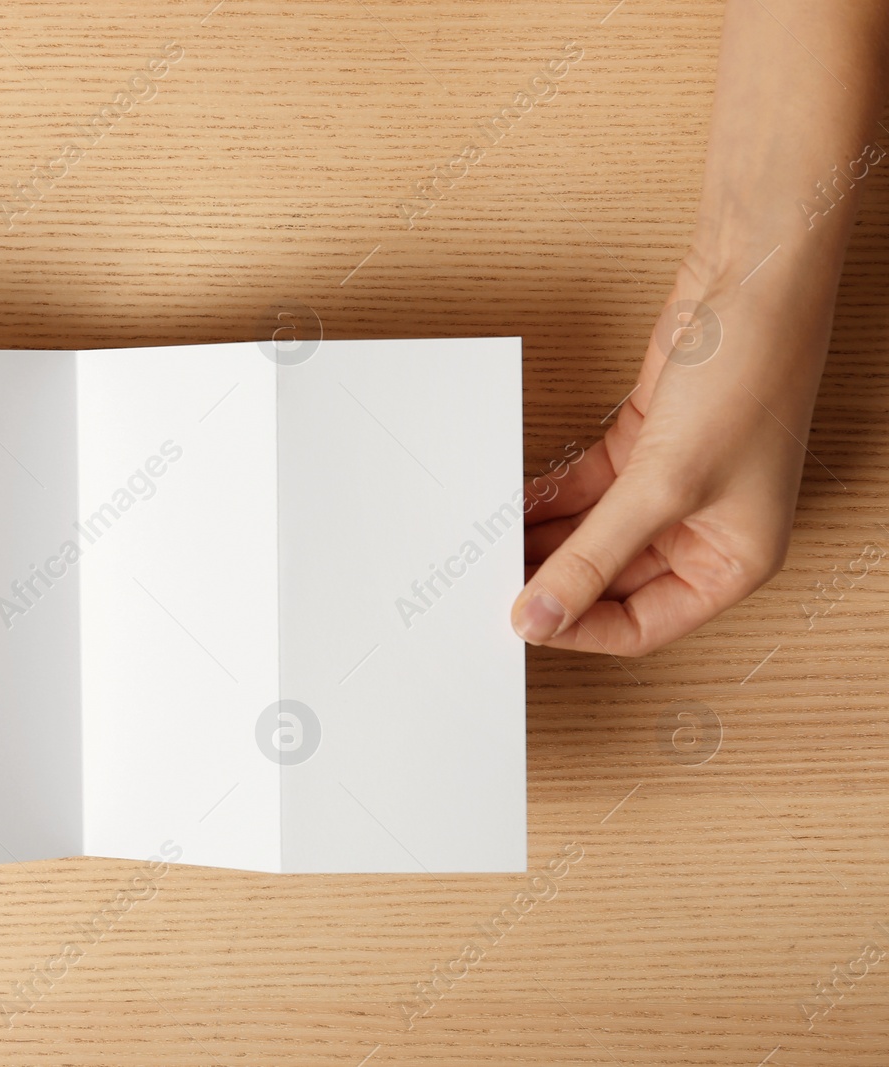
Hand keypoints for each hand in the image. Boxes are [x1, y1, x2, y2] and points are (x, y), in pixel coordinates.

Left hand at [511, 251, 834, 655]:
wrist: (750, 283)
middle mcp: (704, 533)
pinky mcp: (643, 449)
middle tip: (490, 584)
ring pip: (591, 535)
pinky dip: (546, 499)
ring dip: (541, 540)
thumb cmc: (748, 379)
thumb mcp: (662, 485)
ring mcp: (671, 490)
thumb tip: (542, 614)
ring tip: (486, 547)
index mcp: (732, 563)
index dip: (579, 628)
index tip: (521, 623)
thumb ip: (594, 555)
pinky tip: (506, 505)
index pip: (642, 626)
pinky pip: (583, 492)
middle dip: (552, 581)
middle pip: (610, 581)